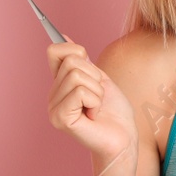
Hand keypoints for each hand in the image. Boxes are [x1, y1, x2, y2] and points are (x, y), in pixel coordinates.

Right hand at [46, 34, 137, 164]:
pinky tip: (93, 116)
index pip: (55, 51)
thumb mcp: (100, 78)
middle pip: (71, 61)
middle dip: (94, 76)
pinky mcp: (60, 118)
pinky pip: (80, 92)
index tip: (88, 67)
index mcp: (59, 85)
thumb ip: (81, 61)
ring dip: (96, 91)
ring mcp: (53, 108)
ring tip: (96, 107)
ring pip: (77, 76)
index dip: (75, 51)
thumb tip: (63, 36)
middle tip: (97, 97)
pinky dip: (95, 101)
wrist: (124, 139)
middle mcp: (52, 96)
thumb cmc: (114, 112)